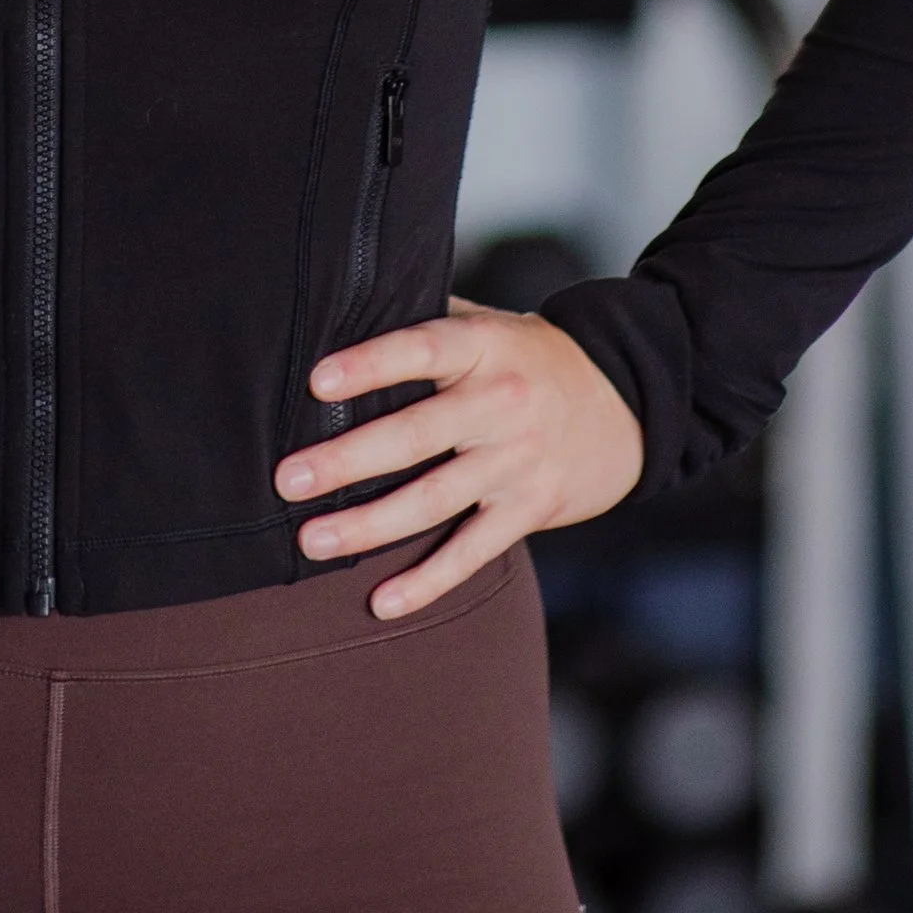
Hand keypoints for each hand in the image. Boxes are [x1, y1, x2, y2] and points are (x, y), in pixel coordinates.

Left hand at [273, 296, 642, 619]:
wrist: (624, 403)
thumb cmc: (529, 358)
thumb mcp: (488, 325)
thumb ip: (428, 322)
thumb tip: (343, 310)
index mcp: (485, 347)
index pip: (423, 349)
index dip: (370, 364)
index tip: (316, 383)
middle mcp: (501, 403)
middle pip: (416, 434)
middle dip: (347, 460)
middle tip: (288, 480)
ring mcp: (517, 461)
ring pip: (435, 499)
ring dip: (370, 525)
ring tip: (313, 541)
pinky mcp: (529, 509)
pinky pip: (472, 550)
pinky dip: (428, 580)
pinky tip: (383, 601)